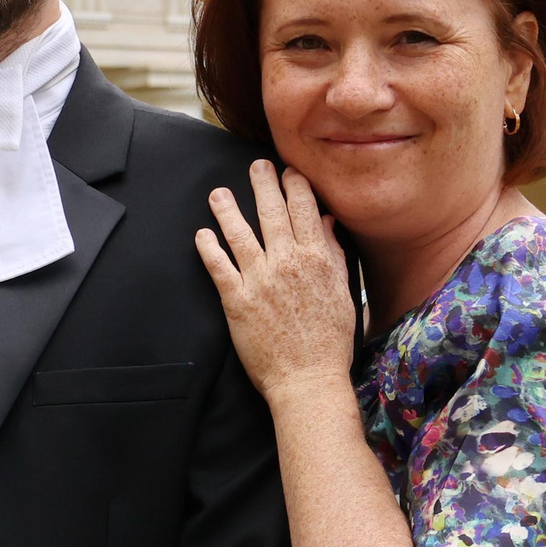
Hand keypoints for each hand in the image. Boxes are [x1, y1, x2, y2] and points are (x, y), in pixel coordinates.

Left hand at [196, 161, 355, 404]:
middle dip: (262, 183)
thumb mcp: (344, 294)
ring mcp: (261, 281)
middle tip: (255, 165)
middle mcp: (289, 263)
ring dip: (227, 208)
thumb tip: (327, 222)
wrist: (308, 381)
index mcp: (318, 260)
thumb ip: (335, 255)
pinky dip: (208, 247)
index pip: (305, 209)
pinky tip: (202, 234)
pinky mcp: (237, 301)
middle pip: (272, 212)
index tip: (288, 172)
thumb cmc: (330, 343)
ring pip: (240, 233)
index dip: (295, 185)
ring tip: (218, 193)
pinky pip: (218, 266)